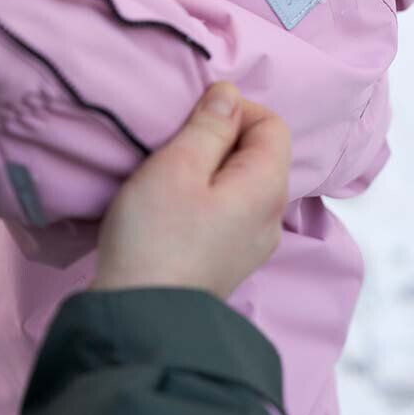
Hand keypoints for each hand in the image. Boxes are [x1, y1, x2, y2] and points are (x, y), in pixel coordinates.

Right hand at [92, 83, 289, 298]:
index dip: (236, 109)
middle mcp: (272, 218)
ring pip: (242, 184)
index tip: (193, 118)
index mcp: (267, 188)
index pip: (274, 125)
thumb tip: (230, 96)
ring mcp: (253, 245)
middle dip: (220, 138)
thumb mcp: (177, 166)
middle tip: (175, 145)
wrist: (139, 318)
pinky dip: (206, 196)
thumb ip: (208, 127)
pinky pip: (230, 211)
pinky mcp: (229, 262)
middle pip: (259, 155)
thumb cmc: (155, 236)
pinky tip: (172, 207)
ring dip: (209, 168)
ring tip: (169, 175)